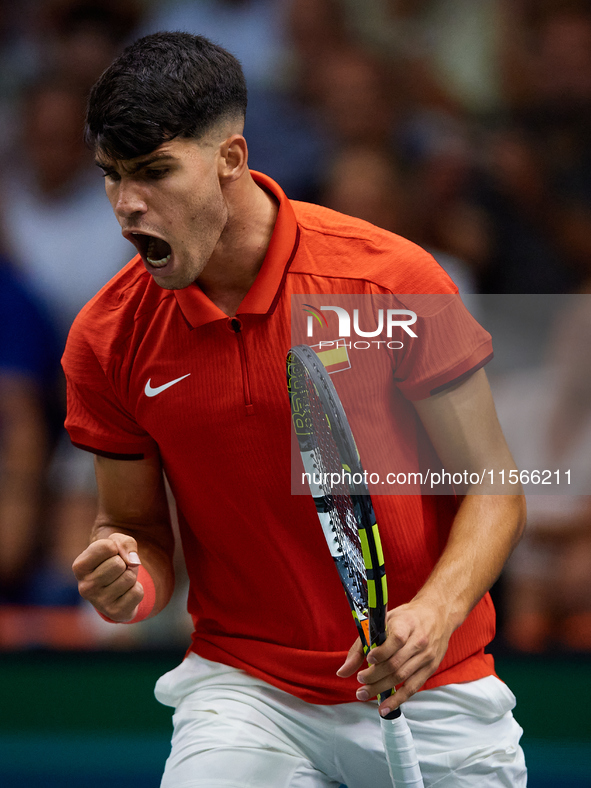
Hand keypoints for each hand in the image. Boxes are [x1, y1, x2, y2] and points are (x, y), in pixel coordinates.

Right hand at [72, 533, 143, 621]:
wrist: (117, 589)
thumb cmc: (113, 560)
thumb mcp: (115, 543)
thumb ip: (124, 542)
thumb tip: (133, 561)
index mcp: (79, 567)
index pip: (106, 547)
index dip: (115, 547)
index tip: (110, 555)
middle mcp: (84, 587)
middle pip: (118, 564)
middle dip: (124, 563)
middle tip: (118, 570)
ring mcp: (98, 603)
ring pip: (129, 577)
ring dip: (130, 575)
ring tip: (121, 581)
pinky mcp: (114, 613)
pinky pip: (137, 592)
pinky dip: (137, 589)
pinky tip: (125, 593)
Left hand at [336, 599, 453, 715]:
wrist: (438, 614)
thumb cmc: (406, 617)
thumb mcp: (384, 620)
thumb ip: (362, 644)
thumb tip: (342, 672)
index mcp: (407, 624)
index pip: (396, 640)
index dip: (381, 652)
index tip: (368, 659)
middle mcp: (419, 641)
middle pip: (395, 664)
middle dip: (374, 676)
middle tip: (359, 683)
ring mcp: (426, 657)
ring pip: (401, 677)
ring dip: (381, 689)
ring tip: (363, 694)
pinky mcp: (430, 669)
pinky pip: (413, 688)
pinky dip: (397, 700)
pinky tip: (384, 708)